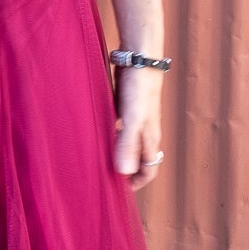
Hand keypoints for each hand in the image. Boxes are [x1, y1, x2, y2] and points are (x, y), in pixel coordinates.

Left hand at [112, 64, 165, 191]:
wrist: (140, 58)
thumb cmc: (140, 88)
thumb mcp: (133, 119)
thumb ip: (127, 144)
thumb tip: (123, 172)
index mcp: (150, 137)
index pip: (150, 167)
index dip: (138, 182)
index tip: (122, 191)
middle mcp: (145, 130)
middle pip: (140, 157)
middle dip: (128, 170)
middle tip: (109, 178)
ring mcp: (136, 118)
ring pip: (129, 142)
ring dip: (119, 153)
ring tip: (101, 159)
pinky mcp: (127, 106)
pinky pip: (120, 127)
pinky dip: (112, 135)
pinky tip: (98, 132)